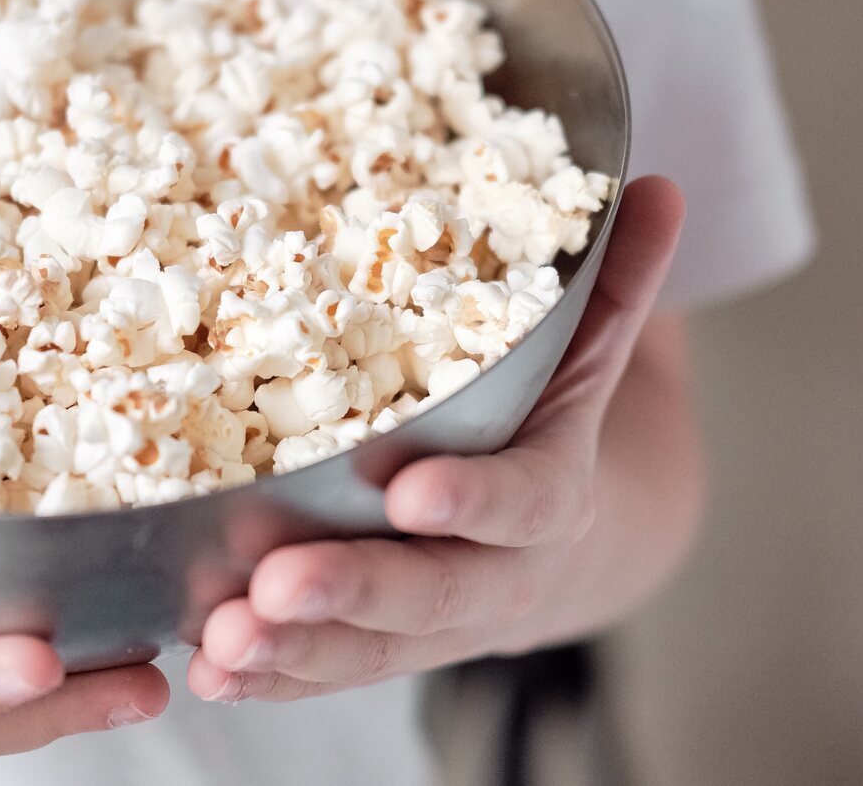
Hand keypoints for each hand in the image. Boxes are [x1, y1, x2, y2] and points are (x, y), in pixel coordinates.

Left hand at [188, 176, 686, 702]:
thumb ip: (613, 286)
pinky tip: (208, 669)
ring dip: (292, 649)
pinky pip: (325, 670)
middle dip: (354, 592)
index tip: (411, 490)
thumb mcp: (590, 359)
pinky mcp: (377, 646)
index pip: (523, 501)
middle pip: (431, 594)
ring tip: (219, 642)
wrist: (563, 551)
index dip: (475, 500)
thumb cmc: (553, 432)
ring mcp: (431, 621)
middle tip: (276, 586)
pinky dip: (272, 677)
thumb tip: (654, 184)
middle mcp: (494, 571)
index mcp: (551, 494)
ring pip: (367, 648)